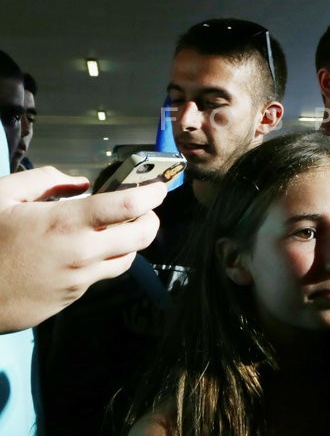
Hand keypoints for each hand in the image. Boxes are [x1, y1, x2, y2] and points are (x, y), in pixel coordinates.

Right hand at [0, 167, 165, 332]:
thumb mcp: (2, 196)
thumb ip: (45, 181)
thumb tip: (80, 182)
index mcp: (65, 224)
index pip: (128, 208)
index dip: (152, 195)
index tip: (160, 188)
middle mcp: (80, 254)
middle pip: (142, 237)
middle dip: (150, 219)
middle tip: (145, 209)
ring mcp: (77, 281)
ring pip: (125, 260)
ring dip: (129, 243)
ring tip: (115, 229)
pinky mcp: (69, 300)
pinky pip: (98, 277)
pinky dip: (100, 261)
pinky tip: (81, 251)